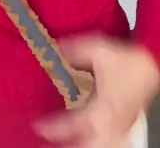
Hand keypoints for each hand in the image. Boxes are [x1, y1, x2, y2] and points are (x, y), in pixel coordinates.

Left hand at [34, 34, 158, 147]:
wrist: (151, 64)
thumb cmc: (126, 60)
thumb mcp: (96, 50)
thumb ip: (73, 52)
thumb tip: (53, 51)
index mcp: (102, 109)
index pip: (73, 124)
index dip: (54, 127)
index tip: (38, 126)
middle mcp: (111, 123)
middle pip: (89, 146)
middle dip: (69, 146)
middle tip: (49, 141)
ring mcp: (119, 126)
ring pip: (100, 147)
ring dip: (82, 145)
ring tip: (65, 143)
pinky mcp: (124, 124)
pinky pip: (108, 142)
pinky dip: (94, 142)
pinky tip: (86, 138)